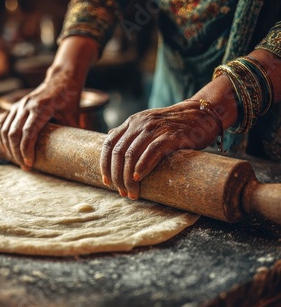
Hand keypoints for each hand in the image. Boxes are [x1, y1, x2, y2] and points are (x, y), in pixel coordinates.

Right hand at [0, 74, 81, 169]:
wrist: (61, 80)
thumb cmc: (69, 100)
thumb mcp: (72, 117)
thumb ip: (70, 135)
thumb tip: (71, 156)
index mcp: (42, 108)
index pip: (29, 132)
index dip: (26, 150)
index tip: (30, 163)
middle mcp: (27, 105)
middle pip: (14, 133)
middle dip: (16, 153)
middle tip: (25, 166)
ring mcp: (19, 105)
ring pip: (5, 129)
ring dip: (8, 147)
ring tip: (17, 160)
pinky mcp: (15, 106)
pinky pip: (3, 123)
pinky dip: (3, 137)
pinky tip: (8, 148)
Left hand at [100, 100, 221, 199]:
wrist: (201, 114)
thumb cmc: (173, 124)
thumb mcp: (147, 123)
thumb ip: (130, 132)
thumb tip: (110, 139)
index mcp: (132, 122)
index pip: (109, 144)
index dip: (104, 164)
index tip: (106, 181)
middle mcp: (140, 124)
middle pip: (119, 152)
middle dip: (117, 175)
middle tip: (121, 192)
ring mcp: (155, 129)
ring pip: (132, 154)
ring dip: (128, 177)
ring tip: (132, 192)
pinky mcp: (171, 136)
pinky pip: (152, 152)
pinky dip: (143, 166)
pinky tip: (139, 178)